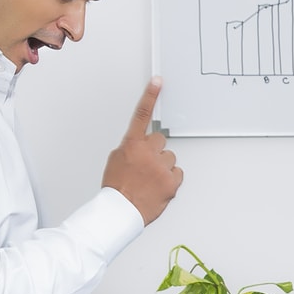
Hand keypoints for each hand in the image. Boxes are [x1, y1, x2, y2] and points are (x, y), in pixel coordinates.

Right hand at [102, 77, 182, 224]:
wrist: (120, 211)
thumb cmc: (116, 188)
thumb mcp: (116, 161)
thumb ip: (130, 148)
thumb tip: (140, 146)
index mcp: (132, 145)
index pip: (141, 115)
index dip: (150, 96)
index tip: (158, 82)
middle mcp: (148, 152)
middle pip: (160, 141)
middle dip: (155, 151)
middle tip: (145, 166)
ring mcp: (162, 166)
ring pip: (169, 158)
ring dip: (163, 167)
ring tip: (149, 180)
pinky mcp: (172, 181)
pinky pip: (177, 173)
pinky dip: (170, 179)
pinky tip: (158, 186)